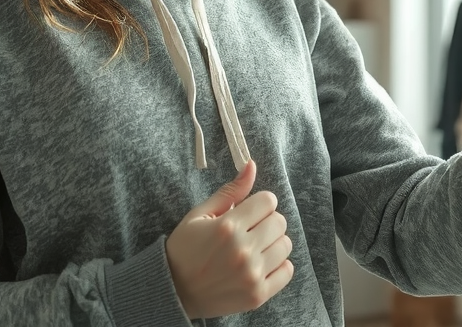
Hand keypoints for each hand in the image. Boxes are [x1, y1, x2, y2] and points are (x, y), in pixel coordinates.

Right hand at [165, 160, 294, 318]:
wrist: (173, 291)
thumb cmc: (185, 248)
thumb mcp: (200, 214)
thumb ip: (230, 191)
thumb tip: (252, 165)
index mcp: (227, 227)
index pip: (268, 201)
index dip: (259, 203)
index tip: (250, 212)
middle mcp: (242, 251)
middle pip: (279, 222)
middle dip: (267, 221)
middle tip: (251, 230)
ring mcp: (251, 275)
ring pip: (286, 245)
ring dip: (273, 243)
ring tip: (255, 247)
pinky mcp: (257, 295)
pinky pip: (287, 271)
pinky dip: (279, 265)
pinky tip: (261, 264)